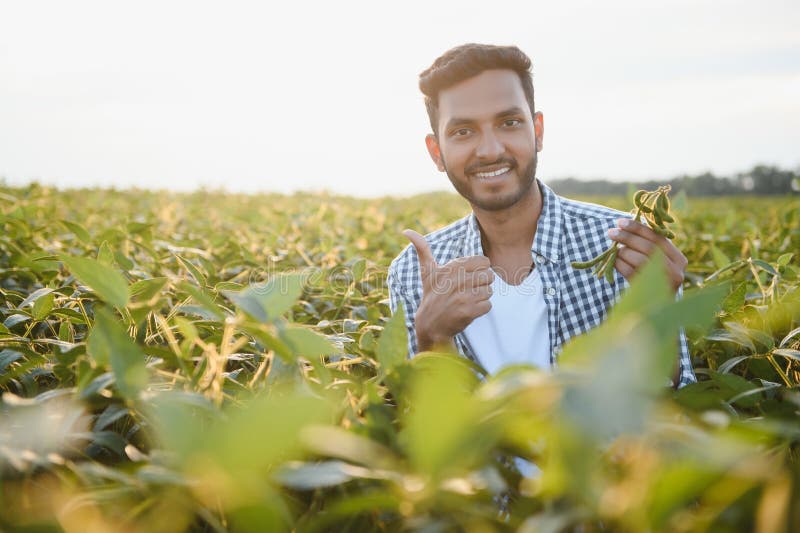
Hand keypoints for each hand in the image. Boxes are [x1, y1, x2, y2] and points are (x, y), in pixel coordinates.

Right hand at [403, 229, 493, 351]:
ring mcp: (462, 296)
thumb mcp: (427, 272)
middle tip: (468, 290)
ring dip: (481, 297)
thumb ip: (422, 249)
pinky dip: (481, 309)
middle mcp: (456, 280)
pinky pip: (488, 305)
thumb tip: (407, 231)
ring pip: (489, 291)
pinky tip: (469, 310)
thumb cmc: (431, 295)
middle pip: (488, 276)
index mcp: (451, 267)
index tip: (468, 277)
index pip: (483, 261)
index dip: (479, 270)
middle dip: (481, 284)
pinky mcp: (467, 312)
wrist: (430, 325)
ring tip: (468, 300)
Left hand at [607, 218, 687, 292]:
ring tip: (614, 250)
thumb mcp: (660, 263)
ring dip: (622, 252)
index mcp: (679, 259)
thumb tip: (628, 225)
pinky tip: (612, 261)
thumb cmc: (656, 280)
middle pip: (648, 247)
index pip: (657, 238)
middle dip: (627, 237)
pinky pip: (629, 272)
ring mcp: (663, 283)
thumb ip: (651, 247)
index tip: (620, 222)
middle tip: (611, 232)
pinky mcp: (649, 291)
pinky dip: (618, 264)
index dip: (638, 228)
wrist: (656, 309)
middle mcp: (675, 271)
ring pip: (638, 259)